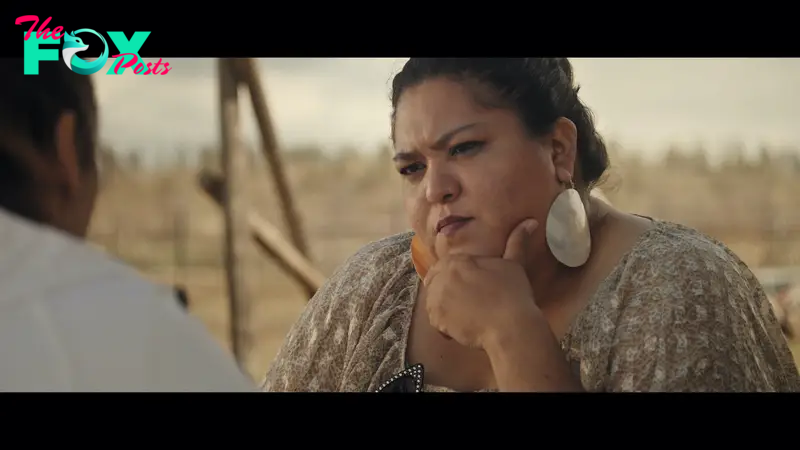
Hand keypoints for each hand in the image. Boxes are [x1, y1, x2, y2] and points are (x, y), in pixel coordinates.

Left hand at [423, 218, 541, 348]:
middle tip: (467, 303)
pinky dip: (445, 326)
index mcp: (456, 261)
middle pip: (435, 283)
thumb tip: (531, 221)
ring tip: (466, 315)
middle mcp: (441, 277)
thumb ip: (517, 241)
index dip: (456, 278)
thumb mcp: (514, 265)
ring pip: (433, 302)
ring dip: (445, 308)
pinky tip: (463, 326)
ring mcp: (436, 299)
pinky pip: (435, 322)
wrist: (510, 327)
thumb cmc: (513, 294)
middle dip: (447, 291)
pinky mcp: (436, 320)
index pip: (444, 266)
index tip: (469, 288)